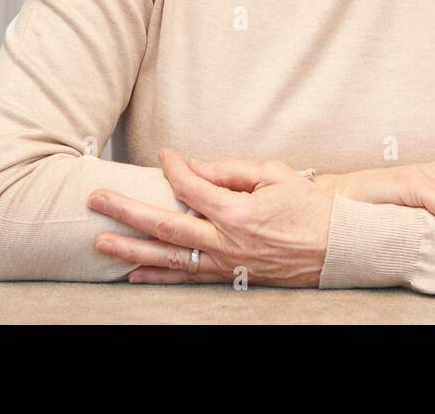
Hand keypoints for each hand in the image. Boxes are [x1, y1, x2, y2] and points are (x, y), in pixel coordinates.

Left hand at [87, 149, 331, 286]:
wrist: (338, 246)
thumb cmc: (309, 206)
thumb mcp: (275, 175)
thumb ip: (232, 170)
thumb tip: (194, 166)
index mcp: (238, 212)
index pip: (191, 187)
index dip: (172, 169)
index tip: (163, 155)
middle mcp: (225, 242)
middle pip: (164, 226)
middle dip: (125, 211)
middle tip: (96, 199)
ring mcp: (225, 264)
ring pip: (167, 258)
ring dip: (130, 250)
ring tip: (99, 241)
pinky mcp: (230, 278)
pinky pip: (185, 280)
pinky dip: (157, 277)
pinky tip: (132, 274)